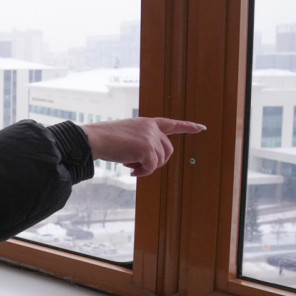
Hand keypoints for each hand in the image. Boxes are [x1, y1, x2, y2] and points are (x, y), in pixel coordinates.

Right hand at [81, 117, 205, 176]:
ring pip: (160, 160)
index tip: (201, 128)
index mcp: (146, 123)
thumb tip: (148, 162)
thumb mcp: (126, 136)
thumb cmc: (104, 139)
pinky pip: (152, 167)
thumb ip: (141, 143)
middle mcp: (151, 128)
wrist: (94, 139)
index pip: (171, 124)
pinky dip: (143, 172)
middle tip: (138, 167)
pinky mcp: (147, 149)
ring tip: (131, 168)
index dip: (187, 127)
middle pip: (167, 150)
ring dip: (147, 168)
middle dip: (156, 162)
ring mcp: (150, 138)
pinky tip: (130, 170)